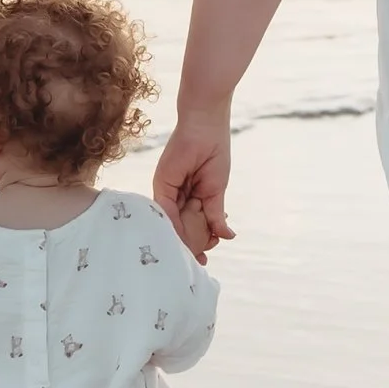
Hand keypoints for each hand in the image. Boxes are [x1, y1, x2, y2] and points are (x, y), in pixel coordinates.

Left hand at [152, 110, 233, 258]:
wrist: (205, 124)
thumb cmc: (214, 151)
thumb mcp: (217, 189)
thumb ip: (216, 213)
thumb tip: (227, 236)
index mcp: (190, 195)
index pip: (192, 224)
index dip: (198, 241)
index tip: (205, 258)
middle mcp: (175, 195)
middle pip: (180, 226)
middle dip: (190, 245)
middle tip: (200, 263)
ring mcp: (167, 190)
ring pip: (171, 222)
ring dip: (183, 240)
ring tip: (194, 258)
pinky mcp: (161, 184)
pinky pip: (164, 211)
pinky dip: (172, 227)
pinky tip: (183, 242)